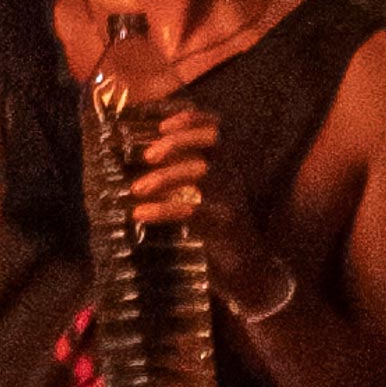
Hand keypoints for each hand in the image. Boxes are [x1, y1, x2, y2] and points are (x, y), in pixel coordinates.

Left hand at [122, 88, 286, 309]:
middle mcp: (232, 173)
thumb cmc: (217, 226)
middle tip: (148, 156)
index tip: (162, 123)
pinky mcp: (224, 226)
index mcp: (226, 162)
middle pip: (212, 139)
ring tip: (136, 190)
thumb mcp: (205, 192)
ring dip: (165, 177)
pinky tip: (141, 214)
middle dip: (177, 141)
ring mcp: (231, 198)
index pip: (216, 126)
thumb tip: (139, 154)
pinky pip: (193, 211)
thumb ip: (182, 171)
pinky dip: (163, 210)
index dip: (191, 117)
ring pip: (202, 171)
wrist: (248, 269)